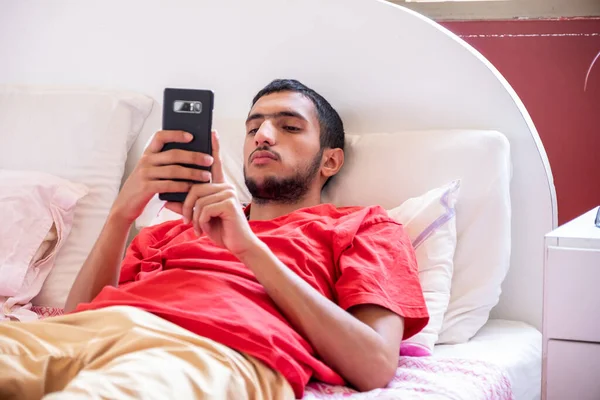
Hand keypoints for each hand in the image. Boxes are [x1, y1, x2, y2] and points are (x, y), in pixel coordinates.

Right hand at [111, 130, 213, 223]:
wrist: (125, 204)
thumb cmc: (144, 186)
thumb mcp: (151, 171)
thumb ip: (164, 163)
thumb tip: (191, 156)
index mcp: (148, 154)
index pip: (160, 136)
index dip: (176, 134)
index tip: (191, 136)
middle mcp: (146, 161)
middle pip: (173, 154)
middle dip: (194, 156)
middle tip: (209, 160)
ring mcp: (145, 174)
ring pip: (174, 170)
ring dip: (193, 173)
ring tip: (206, 176)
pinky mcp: (146, 187)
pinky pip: (169, 184)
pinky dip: (183, 186)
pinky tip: (193, 187)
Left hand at [165, 131, 258, 256]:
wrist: (238, 245)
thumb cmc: (220, 230)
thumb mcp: (199, 217)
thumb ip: (184, 206)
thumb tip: (166, 198)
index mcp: (220, 187)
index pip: (215, 164)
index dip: (213, 147)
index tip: (212, 131)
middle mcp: (226, 186)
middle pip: (195, 187)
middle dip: (187, 207)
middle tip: (188, 222)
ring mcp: (229, 193)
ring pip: (198, 199)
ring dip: (194, 217)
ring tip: (198, 228)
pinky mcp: (229, 203)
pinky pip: (204, 208)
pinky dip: (200, 221)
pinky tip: (204, 230)